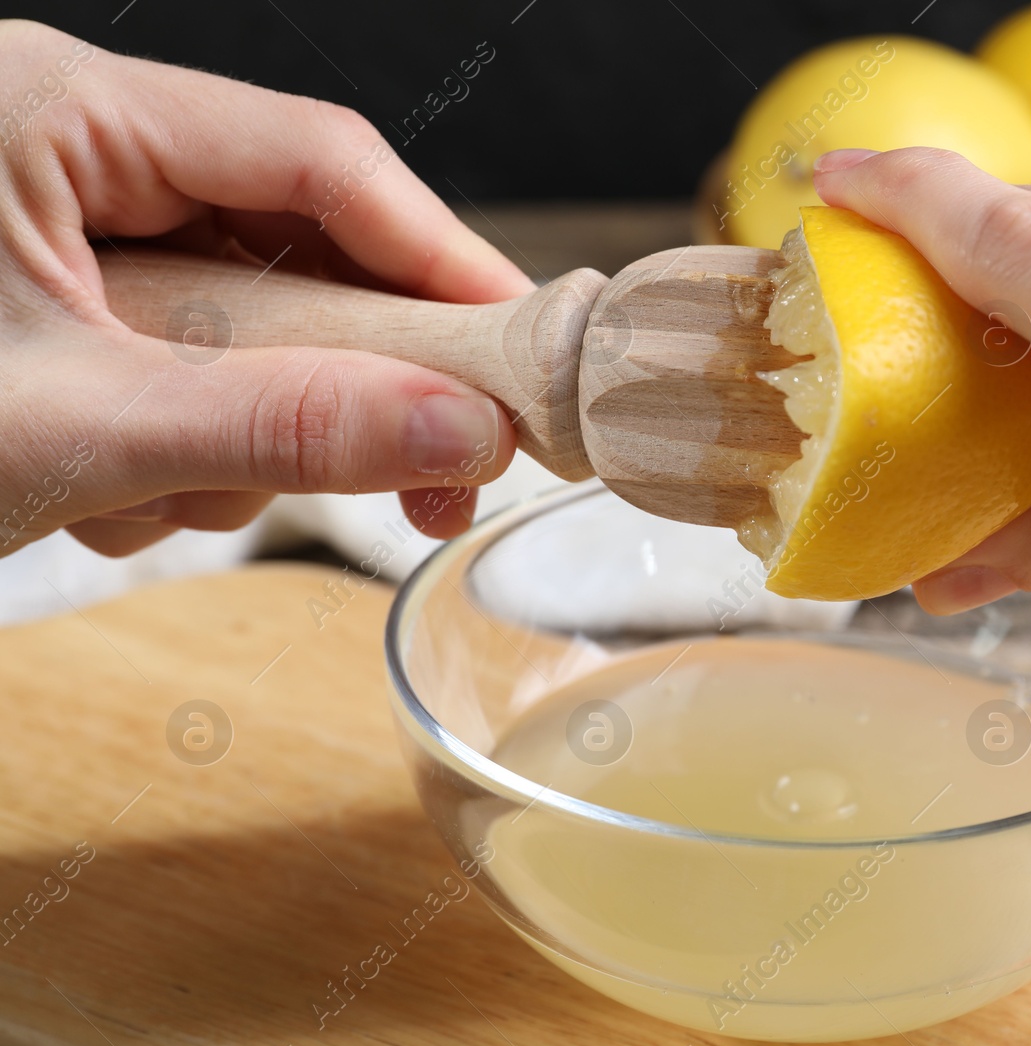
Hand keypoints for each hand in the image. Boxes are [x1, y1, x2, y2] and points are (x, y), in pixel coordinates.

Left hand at [0, 20, 531, 558]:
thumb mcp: (70, 428)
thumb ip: (279, 425)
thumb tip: (460, 432)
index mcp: (58, 108)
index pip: (318, 158)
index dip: (439, 255)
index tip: (518, 349)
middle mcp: (67, 148)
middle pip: (293, 247)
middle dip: (339, 378)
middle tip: (424, 474)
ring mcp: (60, 228)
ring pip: (246, 321)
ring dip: (241, 432)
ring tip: (155, 495)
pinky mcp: (55, 299)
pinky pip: (186, 359)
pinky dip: (182, 443)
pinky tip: (115, 489)